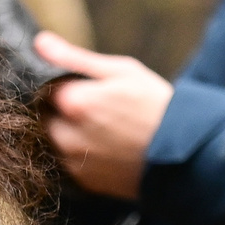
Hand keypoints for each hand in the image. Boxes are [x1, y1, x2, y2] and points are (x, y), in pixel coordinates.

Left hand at [37, 32, 171, 199]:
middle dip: (59, 111)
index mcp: (73, 101)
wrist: (185, 155)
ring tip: (101, 129)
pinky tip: (105, 147)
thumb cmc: (156, 105)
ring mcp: (73, 163)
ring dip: (66, 134)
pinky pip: (67, 164)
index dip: (59, 86)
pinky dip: (78, 154)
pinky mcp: (83, 183)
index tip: (79, 86)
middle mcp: (66, 136)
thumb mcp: (121, 71)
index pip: (41, 88)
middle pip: (44, 117)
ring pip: (53, 142)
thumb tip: (39, 42)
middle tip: (94, 108)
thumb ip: (74, 58)